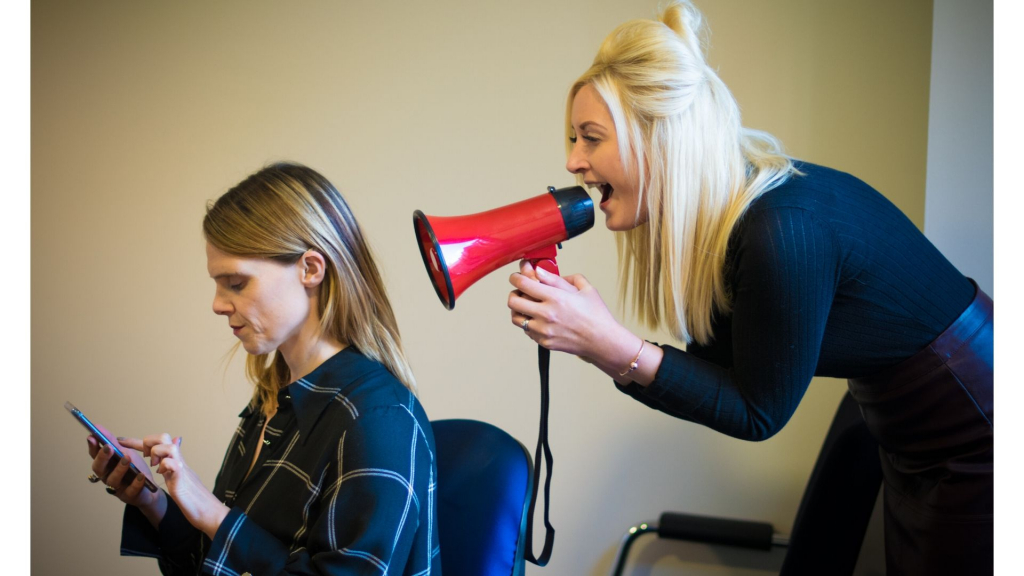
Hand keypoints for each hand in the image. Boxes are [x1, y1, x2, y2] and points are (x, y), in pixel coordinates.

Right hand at [87, 426, 163, 513]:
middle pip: (99, 468)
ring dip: (120, 468)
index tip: (92, 436)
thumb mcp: (125, 452)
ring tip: (127, 458)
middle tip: (109, 448)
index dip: (92, 447)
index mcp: (105, 465)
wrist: (149, 488)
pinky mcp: (129, 496)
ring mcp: (117, 487)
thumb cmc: (134, 469)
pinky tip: (140, 475)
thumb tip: (98, 427)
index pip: (95, 456)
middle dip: (103, 457)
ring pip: (113, 479)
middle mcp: (107, 476)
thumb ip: (113, 442)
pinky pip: (131, 490)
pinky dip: (136, 482)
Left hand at [120, 434, 229, 538]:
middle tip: (145, 457)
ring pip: (168, 446)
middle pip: (164, 437)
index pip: (156, 444)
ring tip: (154, 466)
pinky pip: (172, 463)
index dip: (136, 442)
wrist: (209, 512)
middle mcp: (178, 461)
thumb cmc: (194, 498)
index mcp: (174, 462)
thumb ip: (173, 464)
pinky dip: (164, 465)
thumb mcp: (178, 478)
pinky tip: (162, 474)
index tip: (121, 441)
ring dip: (157, 453)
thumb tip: (175, 449)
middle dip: (148, 443)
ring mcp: (181, 468)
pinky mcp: (182, 479)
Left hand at [507, 260, 626, 358]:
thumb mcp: (584, 289)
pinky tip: (538, 318)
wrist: (603, 341)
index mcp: (555, 298)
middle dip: (514, 293)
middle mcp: (546, 314)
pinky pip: (526, 330)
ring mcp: (543, 330)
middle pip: (513, 301)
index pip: (523, 284)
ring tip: (527, 306)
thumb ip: (559, 279)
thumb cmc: (596, 315)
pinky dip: (528, 323)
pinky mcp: (544, 342)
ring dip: (518, 309)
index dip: (515, 277)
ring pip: (516, 318)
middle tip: (520, 291)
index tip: (516, 276)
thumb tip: (541, 272)